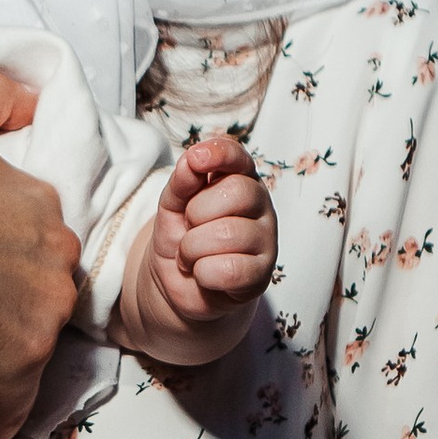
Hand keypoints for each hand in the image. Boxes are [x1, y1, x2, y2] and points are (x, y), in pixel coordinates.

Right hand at [0, 69, 78, 436]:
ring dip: (9, 346)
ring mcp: (44, 311)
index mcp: (41, 201)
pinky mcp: (20, 361)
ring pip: (36, 335)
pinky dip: (6, 409)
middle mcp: (56, 255)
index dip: (4, 244)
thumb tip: (32, 98)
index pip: (35, 230)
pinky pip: (19, 398)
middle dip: (15, 293)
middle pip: (44, 282)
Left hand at [141, 134, 275, 334]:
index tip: (196, 159)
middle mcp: (260, 206)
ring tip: (190, 255)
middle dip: (197, 212)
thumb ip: (181, 181)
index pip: (239, 157)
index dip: (220, 154)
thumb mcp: (172, 205)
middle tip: (189, 228)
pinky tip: (204, 274)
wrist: (176, 284)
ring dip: (193, 248)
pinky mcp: (262, 275)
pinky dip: (203, 273)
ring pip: (228, 234)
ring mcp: (266, 240)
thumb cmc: (180, 238)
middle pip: (237, 192)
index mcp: (240, 180)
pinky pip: (229, 268)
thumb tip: (191, 161)